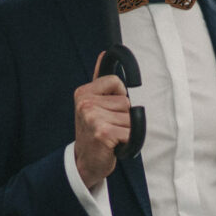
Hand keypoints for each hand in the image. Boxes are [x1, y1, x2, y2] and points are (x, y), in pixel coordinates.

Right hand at [72, 51, 130, 188]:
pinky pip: (132, 132)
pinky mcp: (103, 133)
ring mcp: (93, 118)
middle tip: (110, 127)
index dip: (119, 97)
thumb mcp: (93, 103)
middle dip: (124, 116)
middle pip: (126, 101)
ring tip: (112, 135)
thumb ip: (99, 80)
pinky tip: (114, 145)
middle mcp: (86, 104)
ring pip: (131, 117)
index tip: (109, 110)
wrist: (85, 162)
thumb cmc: (92, 131)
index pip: (117, 81)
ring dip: (126, 129)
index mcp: (83, 93)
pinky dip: (128, 141)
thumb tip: (103, 53)